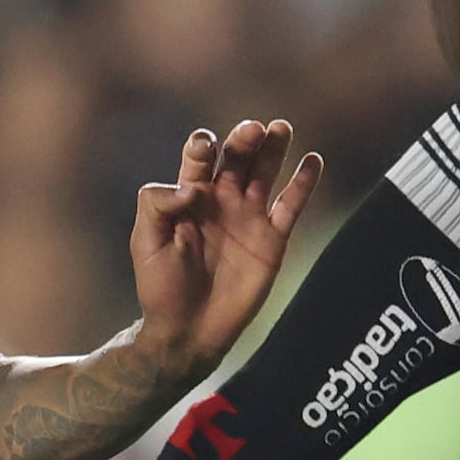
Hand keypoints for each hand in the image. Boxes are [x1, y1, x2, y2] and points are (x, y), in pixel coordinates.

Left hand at [127, 118, 323, 376]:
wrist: (188, 331)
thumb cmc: (160, 287)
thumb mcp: (145, 242)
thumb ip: (158, 204)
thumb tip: (191, 187)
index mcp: (188, 195)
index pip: (199, 157)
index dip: (203, 147)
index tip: (204, 154)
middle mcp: (220, 200)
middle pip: (237, 157)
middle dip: (244, 139)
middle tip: (253, 128)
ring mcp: (249, 218)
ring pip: (265, 172)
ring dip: (273, 148)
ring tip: (280, 127)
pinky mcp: (272, 240)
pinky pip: (291, 205)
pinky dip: (304, 183)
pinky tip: (313, 160)